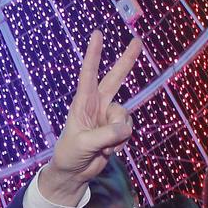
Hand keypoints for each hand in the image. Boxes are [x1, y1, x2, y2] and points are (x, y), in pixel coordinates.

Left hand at [36, 31, 141, 203]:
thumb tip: (126, 128)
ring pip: (125, 116)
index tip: (97, 34)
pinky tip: (109, 151)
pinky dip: (121, 142)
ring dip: (118, 134)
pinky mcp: (116, 130)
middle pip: (115, 78)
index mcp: (82, 102)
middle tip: (137, 40)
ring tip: (104, 147)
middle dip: (126, 60)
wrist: (74, 173)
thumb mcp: (84, 144)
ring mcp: (108, 117)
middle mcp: (97, 105)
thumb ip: (105, 135)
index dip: (94, 54)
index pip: (89, 73)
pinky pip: (128, 131)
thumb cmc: (70, 154)